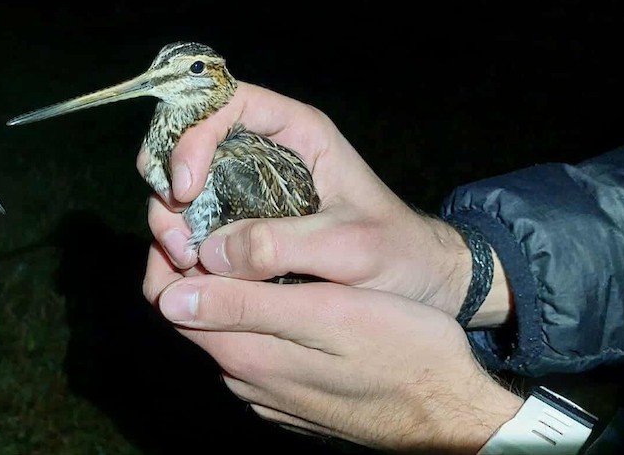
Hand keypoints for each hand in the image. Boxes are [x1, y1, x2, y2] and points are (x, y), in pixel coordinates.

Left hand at [142, 245, 522, 452]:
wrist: (455, 414)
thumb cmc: (406, 353)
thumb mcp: (329, 315)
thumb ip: (247, 307)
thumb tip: (172, 297)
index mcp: (245, 355)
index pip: (168, 299)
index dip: (168, 251)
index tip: (188, 210)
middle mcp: (244, 378)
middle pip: (192, 311)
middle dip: (195, 261)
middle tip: (220, 210)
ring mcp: (267, 390)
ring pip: (224, 327)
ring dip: (226, 285)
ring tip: (252, 237)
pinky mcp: (291, 393)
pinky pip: (255, 346)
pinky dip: (255, 311)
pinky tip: (284, 283)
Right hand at [143, 81, 502, 319]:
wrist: (420, 285)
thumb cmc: (398, 254)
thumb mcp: (351, 247)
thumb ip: (285, 244)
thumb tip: (211, 252)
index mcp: (297, 133)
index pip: (228, 102)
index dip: (195, 135)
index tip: (186, 187)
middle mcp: (263, 153)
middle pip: (188, 143)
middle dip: (168, 187)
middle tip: (175, 238)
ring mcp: (246, 190)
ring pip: (182, 187)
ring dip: (167, 222)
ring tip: (179, 262)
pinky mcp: (239, 227)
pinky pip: (192, 226)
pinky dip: (176, 247)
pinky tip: (182, 274)